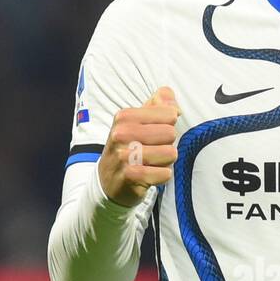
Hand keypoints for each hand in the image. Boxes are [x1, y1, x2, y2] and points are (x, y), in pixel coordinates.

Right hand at [97, 86, 180, 207]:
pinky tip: (150, 175)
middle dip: (167, 144)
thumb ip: (159, 104)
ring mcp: (124, 155)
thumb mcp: (138, 121)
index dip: (168, 126)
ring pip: (170, 154)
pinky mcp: (131, 176)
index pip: (170, 114)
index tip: (154, 134)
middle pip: (171, 134)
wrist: (107, 180)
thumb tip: (172, 100)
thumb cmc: (129, 146)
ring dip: (165, 161)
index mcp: (125, 116)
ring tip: (151, 162)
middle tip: (153, 150)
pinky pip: (164, 174)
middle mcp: (122, 133)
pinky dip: (162, 176)